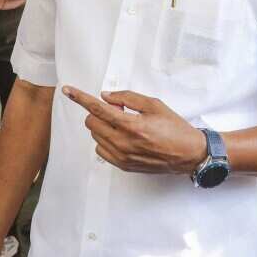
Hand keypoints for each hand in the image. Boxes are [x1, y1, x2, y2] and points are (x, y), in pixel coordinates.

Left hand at [62, 87, 207, 173]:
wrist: (188, 154)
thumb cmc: (175, 128)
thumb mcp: (154, 105)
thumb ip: (127, 98)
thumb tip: (105, 96)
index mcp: (132, 125)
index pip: (97, 109)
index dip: (80, 98)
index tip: (67, 90)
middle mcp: (123, 143)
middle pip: (92, 122)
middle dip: (100, 112)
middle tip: (121, 111)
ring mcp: (122, 156)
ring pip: (95, 136)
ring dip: (104, 126)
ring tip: (125, 125)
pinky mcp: (123, 165)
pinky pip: (101, 149)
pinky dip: (106, 139)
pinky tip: (123, 137)